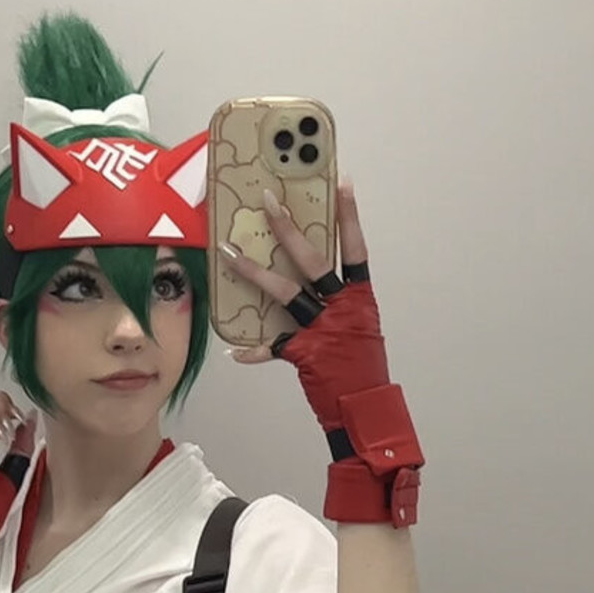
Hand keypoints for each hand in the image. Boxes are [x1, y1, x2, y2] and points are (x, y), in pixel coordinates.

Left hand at [219, 177, 389, 436]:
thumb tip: (311, 293)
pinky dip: (253, 351)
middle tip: (268, 199)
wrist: (364, 411)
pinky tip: (235, 352)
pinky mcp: (304, 354)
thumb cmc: (361, 372)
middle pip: (313, 259)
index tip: (342, 181)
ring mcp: (323, 329)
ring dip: (254, 271)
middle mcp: (343, 307)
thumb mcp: (357, 331)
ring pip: (285, 290)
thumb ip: (337, 308)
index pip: (355, 249)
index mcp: (360, 298)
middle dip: (288, 227)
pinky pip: (272, 347)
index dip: (349, 216)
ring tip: (229, 252)